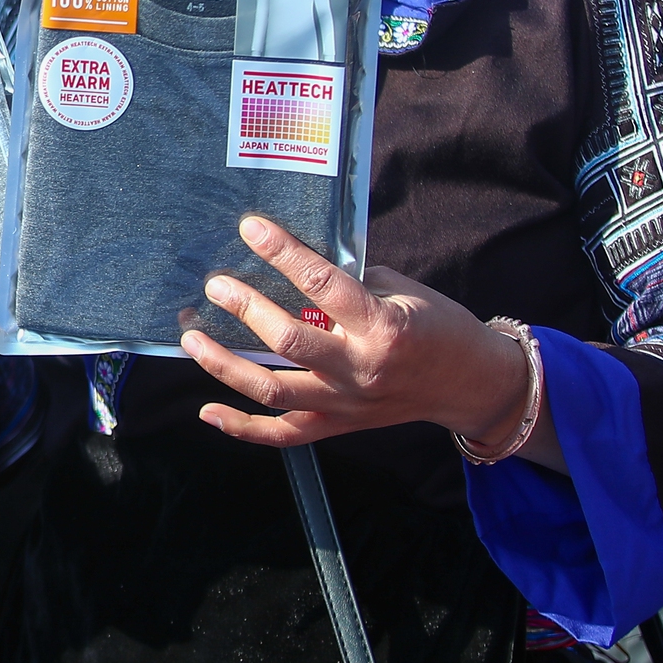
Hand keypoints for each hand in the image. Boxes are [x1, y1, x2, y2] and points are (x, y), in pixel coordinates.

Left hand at [181, 216, 560, 471]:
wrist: (471, 385)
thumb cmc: (438, 326)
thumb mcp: (403, 291)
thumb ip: (350, 281)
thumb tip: (295, 262)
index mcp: (382, 326)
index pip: (323, 284)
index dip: (283, 253)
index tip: (251, 228)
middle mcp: (360, 369)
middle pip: (289, 341)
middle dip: (246, 309)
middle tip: (215, 284)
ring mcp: (346, 403)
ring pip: (273, 390)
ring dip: (225, 364)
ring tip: (192, 337)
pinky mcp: (338, 426)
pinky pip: (284, 433)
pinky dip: (242, 427)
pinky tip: (207, 412)